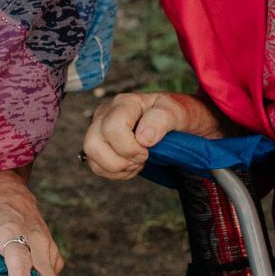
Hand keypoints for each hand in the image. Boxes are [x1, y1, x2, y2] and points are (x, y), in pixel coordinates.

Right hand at [82, 91, 206, 179]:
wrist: (184, 126)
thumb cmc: (181, 116)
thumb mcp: (180, 112)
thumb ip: (162, 119)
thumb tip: (143, 138)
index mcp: (126, 102)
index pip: (113, 128)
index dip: (130, 147)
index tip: (149, 150)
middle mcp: (107, 113)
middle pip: (94, 143)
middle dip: (120, 160)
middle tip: (143, 159)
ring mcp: (100, 128)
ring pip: (90, 154)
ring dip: (115, 168)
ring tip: (137, 163)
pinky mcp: (100, 144)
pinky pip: (94, 165)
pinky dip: (113, 172)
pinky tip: (131, 165)